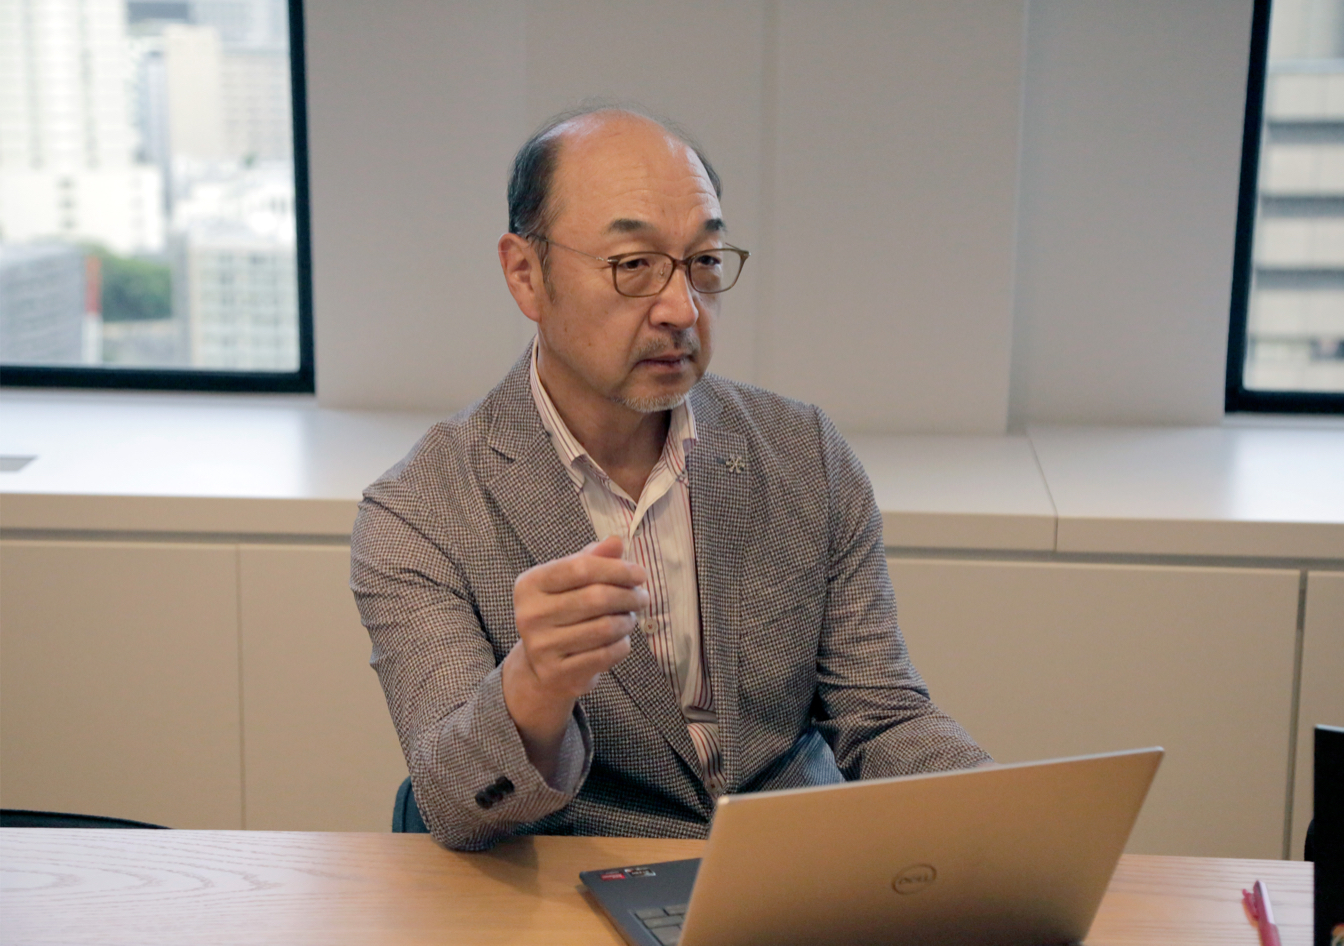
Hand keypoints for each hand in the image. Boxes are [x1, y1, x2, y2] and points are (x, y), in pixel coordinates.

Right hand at [502, 535, 647, 777]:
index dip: (617, 568)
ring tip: (631, 617)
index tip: (640, 574)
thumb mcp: (569, 582)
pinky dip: (622, 645)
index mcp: (530, 584)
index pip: (580, 568)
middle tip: (643, 597)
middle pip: (596, 597)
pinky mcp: (557, 673)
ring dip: (627, 621)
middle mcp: (530, 614)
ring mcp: (541, 646)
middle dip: (629, 595)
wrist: (541, 667)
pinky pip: (605, 654)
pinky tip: (622, 640)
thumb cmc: (561, 613)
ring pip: (604, 628)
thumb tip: (616, 541)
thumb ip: (591, 559)